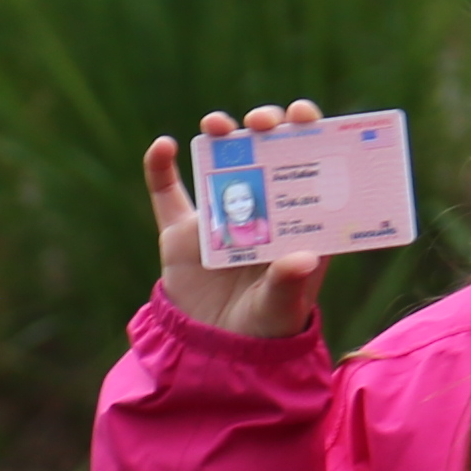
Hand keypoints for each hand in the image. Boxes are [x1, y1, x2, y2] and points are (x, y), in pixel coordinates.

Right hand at [142, 99, 329, 339]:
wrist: (215, 353)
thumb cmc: (264, 329)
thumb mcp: (281, 309)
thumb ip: (290, 283)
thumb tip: (305, 259)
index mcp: (297, 218)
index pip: (310, 165)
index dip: (309, 134)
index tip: (304, 117)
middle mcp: (262, 207)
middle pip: (269, 150)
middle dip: (268, 126)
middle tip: (263, 122)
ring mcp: (220, 215)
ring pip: (222, 160)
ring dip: (221, 133)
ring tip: (217, 125)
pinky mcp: (182, 231)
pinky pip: (167, 192)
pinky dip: (160, 166)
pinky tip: (163, 146)